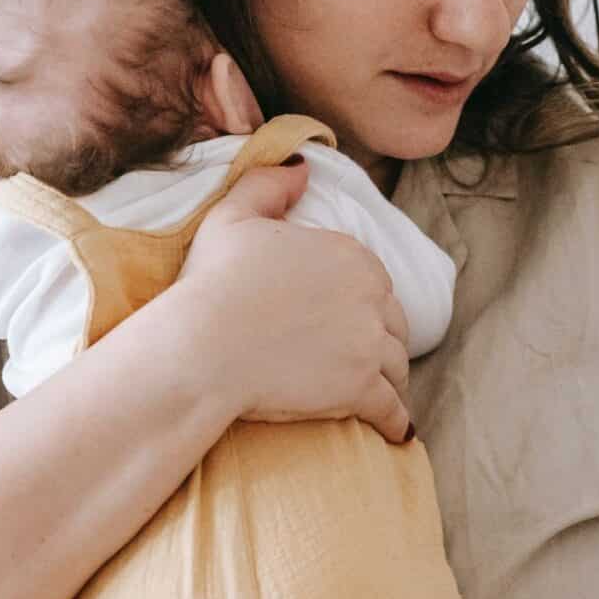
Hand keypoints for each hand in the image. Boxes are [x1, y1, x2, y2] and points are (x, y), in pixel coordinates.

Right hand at [175, 161, 415, 441]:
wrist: (201, 345)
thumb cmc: (211, 283)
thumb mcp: (233, 217)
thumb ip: (269, 185)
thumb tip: (302, 167)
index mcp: (349, 254)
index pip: (374, 282)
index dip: (364, 304)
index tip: (349, 321)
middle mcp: (371, 295)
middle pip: (393, 324)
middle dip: (382, 342)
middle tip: (368, 362)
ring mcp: (369, 343)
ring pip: (397, 367)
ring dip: (392, 381)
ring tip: (382, 395)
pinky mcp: (363, 388)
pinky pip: (394, 410)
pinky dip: (397, 422)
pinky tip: (396, 431)